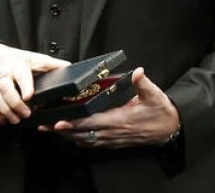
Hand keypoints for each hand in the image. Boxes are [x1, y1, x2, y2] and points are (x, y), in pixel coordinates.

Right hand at [0, 42, 69, 124]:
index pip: (20, 74)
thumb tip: (69, 68)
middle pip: (4, 87)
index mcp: (16, 65)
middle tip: (25, 114)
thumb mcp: (33, 58)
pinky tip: (1, 120)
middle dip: (14, 103)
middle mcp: (2, 73)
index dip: (25, 85)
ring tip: (15, 119)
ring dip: (3, 110)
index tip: (29, 96)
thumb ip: (51, 65)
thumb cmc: (13, 59)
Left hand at [41, 67, 180, 148]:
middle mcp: (113, 132)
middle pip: (82, 133)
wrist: (170, 129)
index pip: (91, 123)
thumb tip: (138, 72)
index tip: (58, 122)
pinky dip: (80, 139)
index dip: (74, 123)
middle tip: (44, 126)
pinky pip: (93, 143)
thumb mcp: (154, 96)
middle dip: (63, 130)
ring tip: (51, 130)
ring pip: (85, 140)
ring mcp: (113, 138)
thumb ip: (143, 84)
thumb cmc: (161, 113)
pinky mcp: (115, 141)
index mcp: (119, 120)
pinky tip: (71, 136)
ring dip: (68, 135)